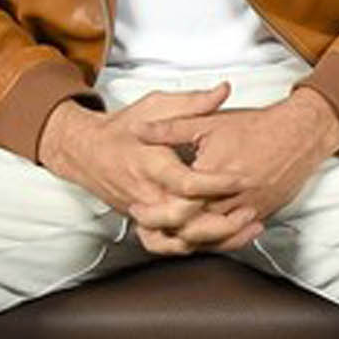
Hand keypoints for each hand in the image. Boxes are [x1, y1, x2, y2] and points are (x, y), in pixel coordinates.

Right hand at [39, 86, 261, 255]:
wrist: (86, 152)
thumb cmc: (121, 128)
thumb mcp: (155, 106)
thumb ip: (192, 103)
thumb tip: (223, 91)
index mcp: (150, 164)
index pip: (187, 183)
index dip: (218, 184)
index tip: (243, 178)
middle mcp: (146, 194)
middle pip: (188, 220)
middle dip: (223, 219)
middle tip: (252, 207)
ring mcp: (144, 214)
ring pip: (182, 239)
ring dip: (217, 238)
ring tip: (247, 228)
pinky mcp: (144, 225)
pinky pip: (170, 246)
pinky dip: (197, 247)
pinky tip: (222, 240)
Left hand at [137, 86, 338, 238]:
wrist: (299, 133)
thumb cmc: (255, 126)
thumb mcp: (207, 123)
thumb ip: (170, 129)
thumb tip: (139, 131)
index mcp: (214, 175)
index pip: (179, 206)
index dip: (154, 211)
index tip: (138, 208)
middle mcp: (232, 198)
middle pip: (193, 228)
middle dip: (166, 231)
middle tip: (145, 228)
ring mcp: (248, 210)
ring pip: (212, 238)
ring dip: (188, 239)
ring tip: (166, 234)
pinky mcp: (260, 214)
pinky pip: (233, 237)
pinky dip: (213, 239)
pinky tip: (198, 236)